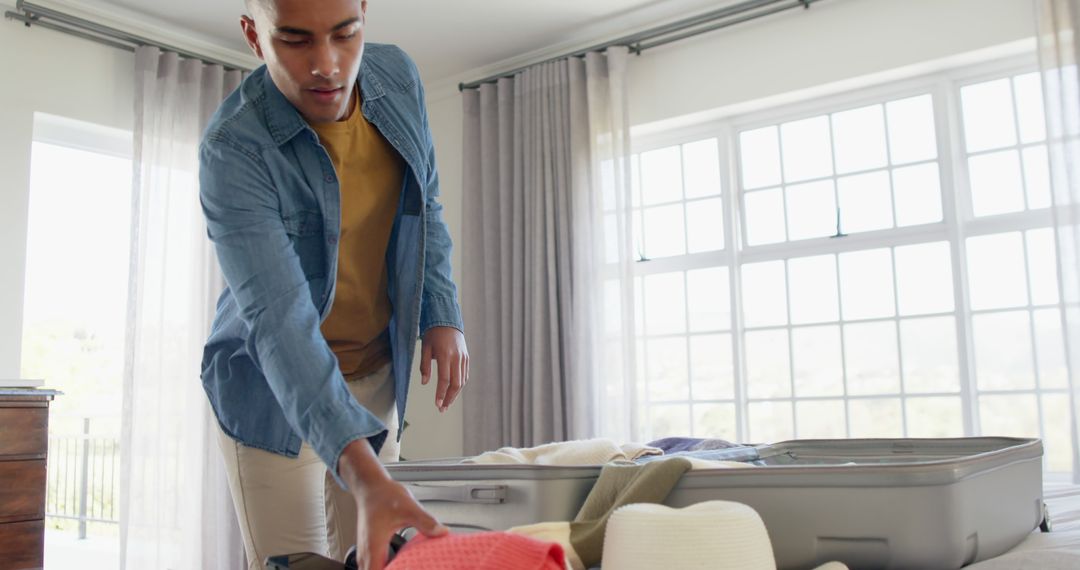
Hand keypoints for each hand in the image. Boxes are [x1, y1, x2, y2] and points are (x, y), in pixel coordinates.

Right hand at [339, 439, 446, 569]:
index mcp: (374, 546)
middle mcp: (366, 551)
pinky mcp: (368, 547)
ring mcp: (365, 550)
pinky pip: (372, 565)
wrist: (371, 486)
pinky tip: (398, 566)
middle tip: (410, 568)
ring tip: (405, 568)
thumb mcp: (408, 507)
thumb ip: (425, 521)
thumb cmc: (384, 495)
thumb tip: (442, 532)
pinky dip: (382, 568)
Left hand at [419, 327, 468, 412]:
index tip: (437, 404)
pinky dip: (460, 385)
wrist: (448, 320)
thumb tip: (425, 383)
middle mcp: (456, 358)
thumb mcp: (425, 348)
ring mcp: (463, 358)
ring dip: (455, 394)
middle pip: (456, 384)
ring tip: (447, 403)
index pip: (444, 379)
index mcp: (445, 355)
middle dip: (449, 398)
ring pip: (462, 381)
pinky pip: (465, 375)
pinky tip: (453, 391)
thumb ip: (425, 366)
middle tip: (442, 409)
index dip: (441, 394)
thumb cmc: (433, 334)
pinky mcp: (466, 358)